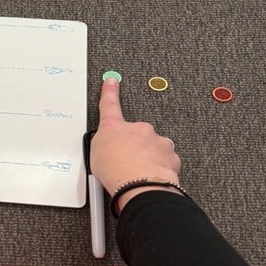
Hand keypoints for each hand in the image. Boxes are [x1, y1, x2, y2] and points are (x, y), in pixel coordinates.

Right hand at [90, 78, 181, 204]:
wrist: (139, 184)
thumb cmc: (116, 170)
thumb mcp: (96, 155)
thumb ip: (104, 144)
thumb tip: (108, 146)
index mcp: (115, 127)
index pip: (109, 104)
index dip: (110, 92)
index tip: (112, 81)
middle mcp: (137, 129)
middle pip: (136, 133)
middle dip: (134, 145)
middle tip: (126, 162)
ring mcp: (155, 141)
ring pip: (153, 146)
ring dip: (148, 157)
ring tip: (139, 174)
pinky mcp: (170, 155)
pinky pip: (165, 159)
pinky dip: (160, 168)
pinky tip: (152, 176)